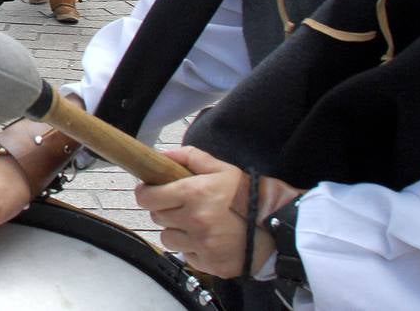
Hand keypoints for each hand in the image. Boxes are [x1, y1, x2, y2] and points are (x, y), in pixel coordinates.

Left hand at [135, 146, 296, 278]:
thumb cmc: (246, 197)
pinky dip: (190, 248)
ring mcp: (200, 244)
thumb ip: (190, 157)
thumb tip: (161, 156)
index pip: (147, 197)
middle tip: (177, 205)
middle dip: (162, 209)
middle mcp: (194, 220)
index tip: (150, 191)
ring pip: (166, 237)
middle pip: (156, 216)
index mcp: (194, 193)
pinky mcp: (207, 263)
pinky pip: (184, 255)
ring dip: (174, 230)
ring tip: (192, 223)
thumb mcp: (221, 169)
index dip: (145, 193)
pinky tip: (204, 239)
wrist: (275, 231)